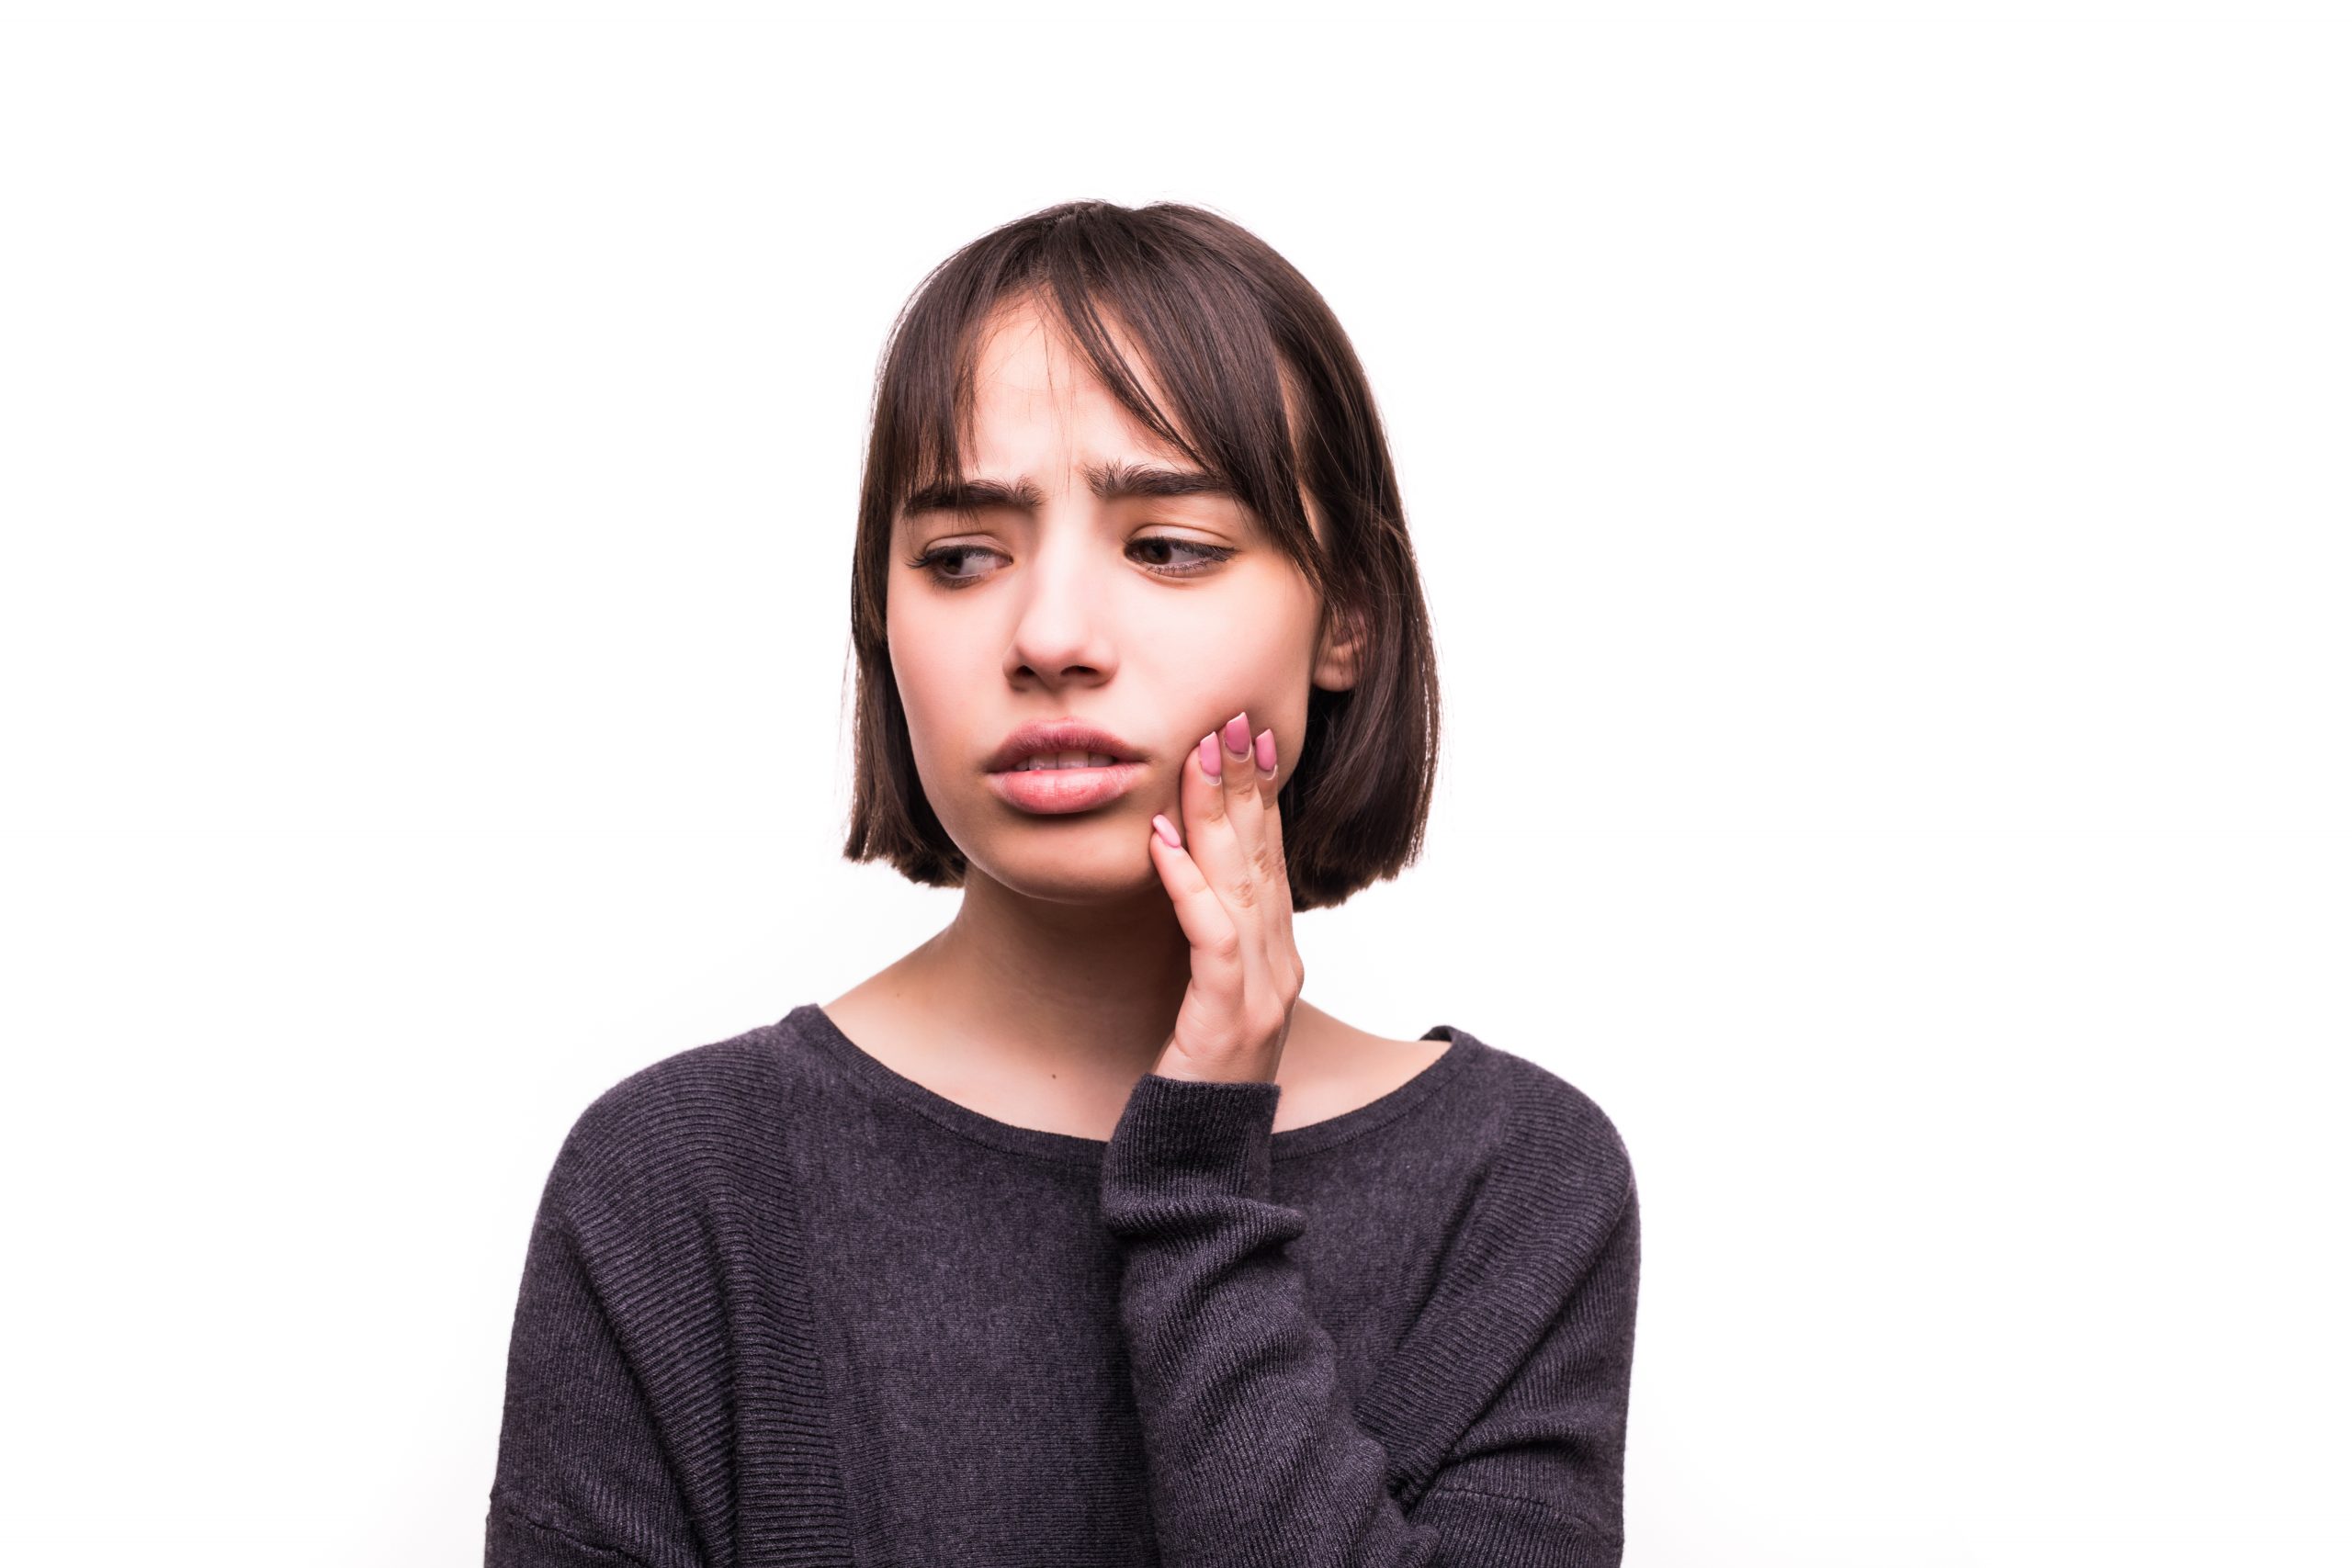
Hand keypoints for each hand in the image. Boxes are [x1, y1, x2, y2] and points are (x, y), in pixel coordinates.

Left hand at [1144, 709, 1303, 1085]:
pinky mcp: (1229, 1020)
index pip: (1270, 862)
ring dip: (1219, 815)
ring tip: (1200, 757)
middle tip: (1232, 719)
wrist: (1195, 1166)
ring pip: (1244, 885)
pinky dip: (1189, 884)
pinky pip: (1214, 937)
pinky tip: (1163, 843)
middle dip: (1246, 785)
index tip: (1248, 740)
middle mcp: (1280, 969)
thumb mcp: (1201, 1002)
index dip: (1261, 799)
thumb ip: (1205, 945)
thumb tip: (1177, 876)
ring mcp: (1262, 995)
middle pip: (1263, 859)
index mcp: (1276, 960)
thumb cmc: (1191, 1085)